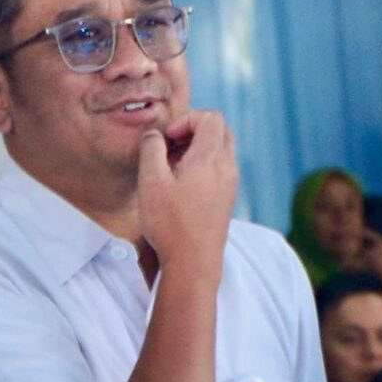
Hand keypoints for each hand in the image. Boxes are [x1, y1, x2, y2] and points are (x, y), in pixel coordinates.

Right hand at [136, 110, 236, 281]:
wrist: (194, 263)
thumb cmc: (170, 224)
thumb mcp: (151, 182)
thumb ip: (152, 149)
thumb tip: (155, 135)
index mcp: (211, 159)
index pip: (211, 117)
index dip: (186, 120)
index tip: (166, 140)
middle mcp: (227, 168)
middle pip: (219, 130)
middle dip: (193, 131)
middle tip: (170, 148)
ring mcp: (230, 184)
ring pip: (220, 149)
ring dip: (197, 149)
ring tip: (171, 168)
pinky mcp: (227, 198)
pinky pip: (220, 168)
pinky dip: (202, 166)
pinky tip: (181, 186)